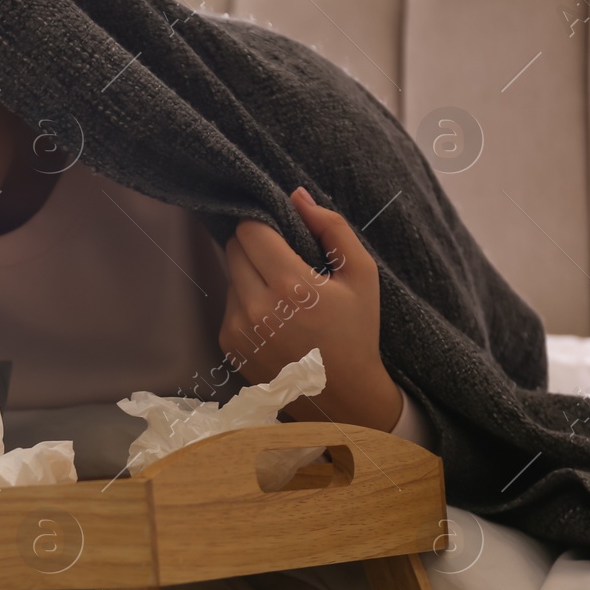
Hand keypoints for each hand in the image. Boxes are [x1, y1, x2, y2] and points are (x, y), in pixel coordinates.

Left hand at [217, 186, 402, 431]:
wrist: (343, 394)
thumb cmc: (356, 331)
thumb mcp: (361, 274)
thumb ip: (331, 227)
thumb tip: (296, 195)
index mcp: (290, 286)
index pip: (250, 230)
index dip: (264, 225)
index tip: (281, 232)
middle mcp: (256, 307)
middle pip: (233, 249)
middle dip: (255, 246)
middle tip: (284, 261)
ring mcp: (238, 328)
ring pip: (230, 275)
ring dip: (250, 274)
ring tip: (284, 295)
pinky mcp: (228, 344)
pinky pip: (228, 303)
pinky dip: (246, 301)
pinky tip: (275, 318)